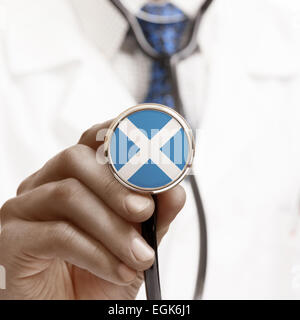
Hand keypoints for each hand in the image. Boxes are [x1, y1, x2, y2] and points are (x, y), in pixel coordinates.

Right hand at [0, 121, 185, 299]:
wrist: (74, 310)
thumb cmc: (99, 274)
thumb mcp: (137, 241)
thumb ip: (156, 214)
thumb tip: (174, 190)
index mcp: (73, 177)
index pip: (92, 141)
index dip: (119, 136)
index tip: (150, 149)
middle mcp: (45, 185)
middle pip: (76, 159)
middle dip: (117, 186)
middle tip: (145, 212)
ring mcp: (24, 209)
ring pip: (68, 194)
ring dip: (113, 228)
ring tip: (139, 255)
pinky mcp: (11, 240)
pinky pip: (56, 233)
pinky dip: (96, 253)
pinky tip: (117, 271)